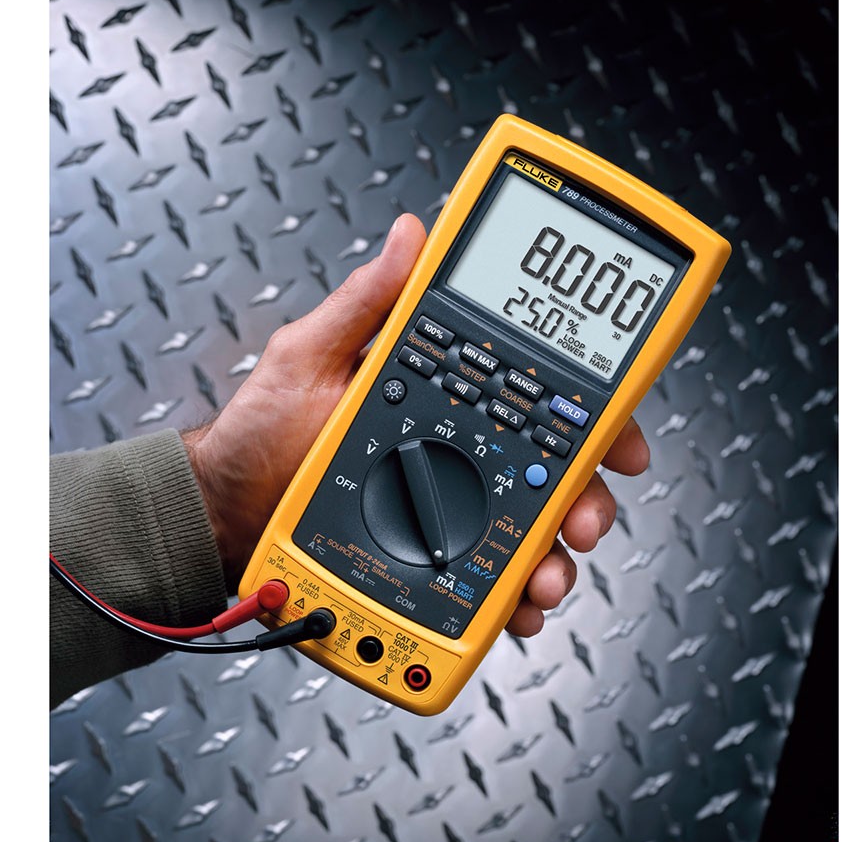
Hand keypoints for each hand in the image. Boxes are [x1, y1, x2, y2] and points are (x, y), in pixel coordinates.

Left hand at [184, 213, 648, 634]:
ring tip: (546, 575)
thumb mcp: (309, 355)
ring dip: (557, 557)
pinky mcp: (429, 564)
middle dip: (585, 498)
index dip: (589, 415)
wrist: (223, 514)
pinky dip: (514, 598)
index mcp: (441, 399)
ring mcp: (444, 513)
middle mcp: (453, 455)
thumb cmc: (261, 434)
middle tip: (583, 517)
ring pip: (530, 534)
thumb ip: (365, 302)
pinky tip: (517, 605)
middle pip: (550, 474)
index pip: (534, 399)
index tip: (617, 437)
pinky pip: (488, 583)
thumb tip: (409, 236)